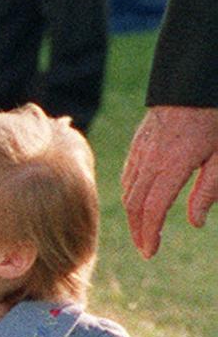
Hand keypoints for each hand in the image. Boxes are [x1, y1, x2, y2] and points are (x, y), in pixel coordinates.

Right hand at [121, 105, 217, 257]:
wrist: (193, 84)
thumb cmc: (214, 121)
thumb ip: (208, 189)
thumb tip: (195, 222)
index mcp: (172, 165)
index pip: (152, 207)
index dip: (149, 232)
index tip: (150, 252)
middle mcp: (150, 158)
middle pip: (134, 201)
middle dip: (137, 228)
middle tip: (146, 249)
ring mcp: (141, 148)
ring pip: (127, 187)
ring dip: (132, 213)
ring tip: (143, 230)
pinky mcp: (139, 142)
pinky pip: (128, 172)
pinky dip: (129, 192)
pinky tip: (137, 200)